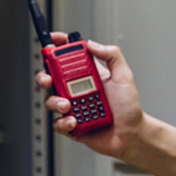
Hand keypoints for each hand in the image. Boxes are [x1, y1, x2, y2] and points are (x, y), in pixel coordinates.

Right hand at [36, 32, 145, 160]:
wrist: (131, 135)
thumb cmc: (129, 108)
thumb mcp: (124, 76)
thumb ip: (112, 55)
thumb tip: (92, 43)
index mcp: (88, 76)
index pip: (68, 58)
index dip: (58, 47)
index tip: (52, 41)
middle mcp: (77, 90)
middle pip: (50, 78)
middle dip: (44, 76)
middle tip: (49, 79)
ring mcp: (73, 107)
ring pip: (50, 100)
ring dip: (55, 101)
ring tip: (68, 105)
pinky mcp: (71, 125)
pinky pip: (57, 122)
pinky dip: (63, 122)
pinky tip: (74, 121)